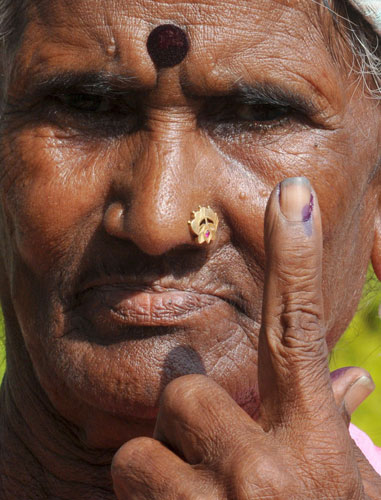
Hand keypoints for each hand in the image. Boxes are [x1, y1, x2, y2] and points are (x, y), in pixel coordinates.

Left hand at [111, 178, 380, 498]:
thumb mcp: (342, 484)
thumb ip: (334, 425)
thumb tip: (354, 381)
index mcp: (318, 443)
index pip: (302, 329)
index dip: (299, 257)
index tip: (291, 196)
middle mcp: (273, 471)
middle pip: (186, 390)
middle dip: (191, 420)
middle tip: (216, 462)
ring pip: (143, 448)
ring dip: (160, 472)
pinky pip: (127, 486)